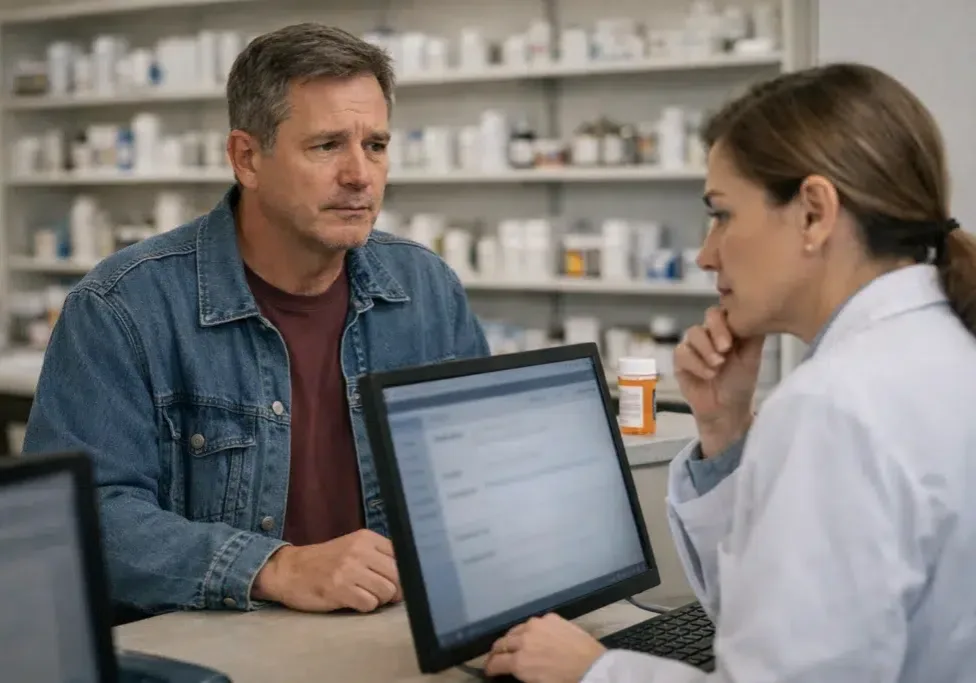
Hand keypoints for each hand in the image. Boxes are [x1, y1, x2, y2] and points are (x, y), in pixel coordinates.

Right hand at [251, 529, 401, 612]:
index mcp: (367, 538)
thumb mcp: (353, 547)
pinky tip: (352, 601)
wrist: (289, 570)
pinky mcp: (339, 589)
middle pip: (398, 575)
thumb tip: (409, 574)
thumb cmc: (325, 561)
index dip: (402, 573)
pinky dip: (364, 607)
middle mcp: (360, 550)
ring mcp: (349, 569)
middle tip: (380, 593)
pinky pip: (369, 604)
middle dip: (394, 589)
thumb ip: (378, 555)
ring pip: (387, 591)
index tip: (393, 580)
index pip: (402, 556)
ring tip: (363, 595)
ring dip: (378, 599)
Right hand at [484, 614, 606, 682]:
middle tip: (497, 658)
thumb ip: (520, 673)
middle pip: (501, 643)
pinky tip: (534, 636)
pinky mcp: (551, 618)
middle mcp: (524, 639)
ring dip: (511, 639)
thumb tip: (513, 670)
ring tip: (513, 645)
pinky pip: (533, 623)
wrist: (593, 668)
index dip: (489, 668)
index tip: (489, 670)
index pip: (495, 662)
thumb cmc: (565, 681)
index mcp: (519, 661)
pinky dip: (529, 630)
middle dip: (497, 652)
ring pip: (515, 630)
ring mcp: (537, 625)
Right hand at [674, 306, 763, 456]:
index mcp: (727, 329)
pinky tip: (708, 375)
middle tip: (725, 350)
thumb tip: (759, 313)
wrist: (727, 410)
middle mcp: (709, 333)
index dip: (726, 322)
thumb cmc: (740, 382)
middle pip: (707, 317)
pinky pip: (682, 352)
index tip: (732, 342)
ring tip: (717, 366)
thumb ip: (754, 335)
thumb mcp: (752, 357)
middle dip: (716, 332)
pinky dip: (696, 364)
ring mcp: (693, 345)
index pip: (724, 311)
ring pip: (693, 333)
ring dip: (706, 349)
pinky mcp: (680, 361)